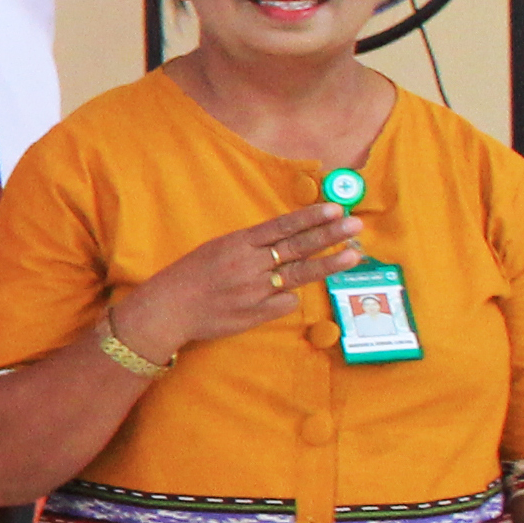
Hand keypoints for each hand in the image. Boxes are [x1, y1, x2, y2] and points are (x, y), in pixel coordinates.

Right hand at [112, 203, 367, 359]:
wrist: (167, 310)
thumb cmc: (189, 276)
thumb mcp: (216, 250)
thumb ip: (250, 247)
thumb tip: (285, 244)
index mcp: (237, 243)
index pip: (281, 227)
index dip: (310, 218)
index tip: (335, 209)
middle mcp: (248, 264)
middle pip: (297, 247)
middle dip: (329, 236)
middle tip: (356, 225)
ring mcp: (254, 290)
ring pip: (298, 274)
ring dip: (328, 263)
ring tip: (353, 254)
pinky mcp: (255, 313)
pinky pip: (284, 304)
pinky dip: (288, 298)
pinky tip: (285, 296)